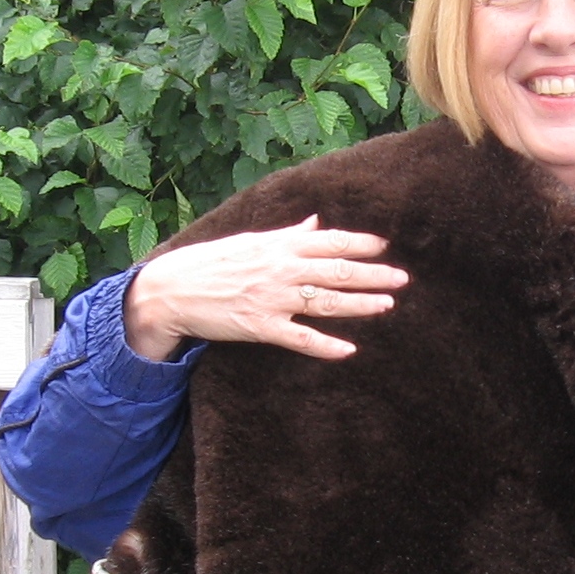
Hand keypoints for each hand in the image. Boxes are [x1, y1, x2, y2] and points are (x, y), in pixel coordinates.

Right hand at [124, 215, 408, 361]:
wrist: (172, 289)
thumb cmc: (212, 263)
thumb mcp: (252, 241)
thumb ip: (288, 235)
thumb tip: (315, 222)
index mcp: (280, 246)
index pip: (330, 241)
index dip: (360, 244)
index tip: (384, 246)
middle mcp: (281, 269)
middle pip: (337, 271)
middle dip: (373, 274)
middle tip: (402, 278)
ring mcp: (273, 299)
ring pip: (326, 302)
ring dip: (360, 305)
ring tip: (387, 306)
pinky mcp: (261, 327)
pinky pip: (300, 338)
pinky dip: (325, 346)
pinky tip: (348, 350)